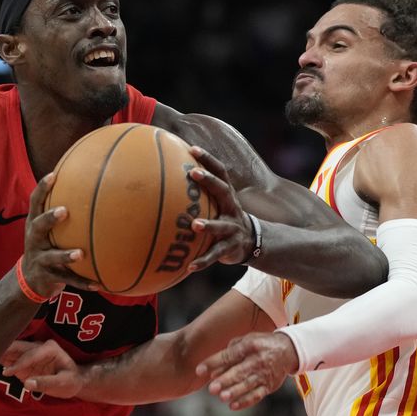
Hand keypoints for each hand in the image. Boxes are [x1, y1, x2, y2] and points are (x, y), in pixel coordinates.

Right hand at [0, 339, 82, 398]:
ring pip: (11, 351)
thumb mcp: (63, 382)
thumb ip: (46, 382)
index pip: (30, 355)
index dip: (19, 364)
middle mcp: (38, 347)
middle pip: (18, 346)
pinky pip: (9, 359)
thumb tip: (27, 384)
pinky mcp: (23, 361)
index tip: (7, 373)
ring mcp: (29, 353)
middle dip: (4, 348)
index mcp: (49, 348)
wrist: (72, 381)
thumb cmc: (70, 380)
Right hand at [22, 173, 98, 297]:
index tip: (53, 175)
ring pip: (52, 257)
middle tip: (64, 211)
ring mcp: (39, 259)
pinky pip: (68, 279)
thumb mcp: (48, 229)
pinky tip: (99, 284)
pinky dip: (83, 282)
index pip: (35, 203)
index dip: (42, 188)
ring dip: (65, 255)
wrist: (30, 279)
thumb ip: (61, 212)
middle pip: (38, 226)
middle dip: (50, 218)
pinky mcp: (48, 277)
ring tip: (80, 254)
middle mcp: (34, 240)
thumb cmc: (46, 245)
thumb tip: (91, 185)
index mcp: (35, 225)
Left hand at [187, 147, 255, 269]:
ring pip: (221, 225)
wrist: (251, 242)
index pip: (220, 171)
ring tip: (195, 225)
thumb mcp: (216, 204)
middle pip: (223, 190)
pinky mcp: (231, 247)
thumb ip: (197, 194)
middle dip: (210, 181)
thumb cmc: (223, 218)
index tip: (192, 148)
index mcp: (226, 195)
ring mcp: (232, 228)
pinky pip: (215, 254)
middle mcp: (231, 208)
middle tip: (194, 174)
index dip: (208, 159)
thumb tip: (165, 179)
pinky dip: (203, 261)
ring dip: (209, 225)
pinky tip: (189, 267)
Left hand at [195, 331, 297, 409]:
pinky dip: (245, 401)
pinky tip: (233, 405)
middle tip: (211, 388)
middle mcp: (257, 360)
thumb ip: (230, 350)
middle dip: (225, 380)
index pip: (229, 355)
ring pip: (248, 385)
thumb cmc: (261, 344)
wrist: (288, 350)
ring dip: (234, 391)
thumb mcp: (247, 339)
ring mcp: (264, 374)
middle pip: (239, 371)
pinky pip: (257, 395)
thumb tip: (215, 369)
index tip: (199, 370)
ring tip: (222, 397)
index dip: (213, 362)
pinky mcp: (269, 386)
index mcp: (250, 345)